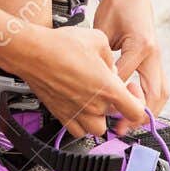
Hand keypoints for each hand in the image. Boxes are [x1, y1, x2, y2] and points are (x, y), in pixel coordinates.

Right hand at [5, 25, 143, 138]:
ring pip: (97, 129)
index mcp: (108, 88)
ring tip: (93, 100)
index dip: (138, 102)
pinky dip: (81, 124)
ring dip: (99, 117)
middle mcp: (94, 105)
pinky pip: (77, 131)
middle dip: (114, 104)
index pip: (136, 111)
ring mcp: (76, 113)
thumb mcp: (98, 39)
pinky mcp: (61, 115)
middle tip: (105, 88)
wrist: (32, 52)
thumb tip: (110, 68)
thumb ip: (111, 58)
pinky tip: (79, 107)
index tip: (129, 90)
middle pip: (115, 118)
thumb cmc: (60, 45)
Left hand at [93, 0, 168, 120]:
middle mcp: (154, 54)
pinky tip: (134, 110)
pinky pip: (158, 85)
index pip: (127, 80)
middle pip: (156, 93)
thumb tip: (97, 82)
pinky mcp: (155, 59)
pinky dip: (149, 100)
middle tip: (122, 129)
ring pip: (161, 92)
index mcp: (141, 45)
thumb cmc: (115, 6)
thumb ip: (102, 55)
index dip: (114, 98)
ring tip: (129, 124)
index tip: (102, 112)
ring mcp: (157, 57)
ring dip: (148, 111)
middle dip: (140, 114)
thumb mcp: (102, 29)